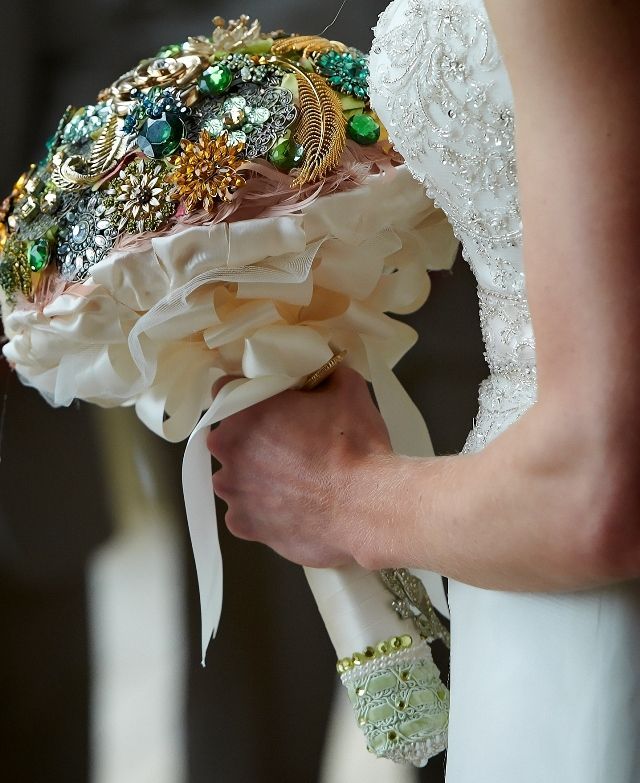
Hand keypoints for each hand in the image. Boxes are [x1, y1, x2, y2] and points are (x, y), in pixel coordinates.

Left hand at [207, 367, 393, 567]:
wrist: (368, 507)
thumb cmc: (355, 445)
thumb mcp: (347, 388)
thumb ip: (326, 373)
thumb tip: (324, 369)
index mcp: (243, 414)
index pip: (226, 391)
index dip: (248, 393)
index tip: (269, 402)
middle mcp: (228, 453)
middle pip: (230, 437)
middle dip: (252, 437)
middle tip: (290, 442)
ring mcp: (234, 493)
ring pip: (237, 476)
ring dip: (256, 475)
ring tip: (295, 479)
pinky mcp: (245, 526)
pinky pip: (246, 512)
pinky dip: (263, 509)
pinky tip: (292, 504)